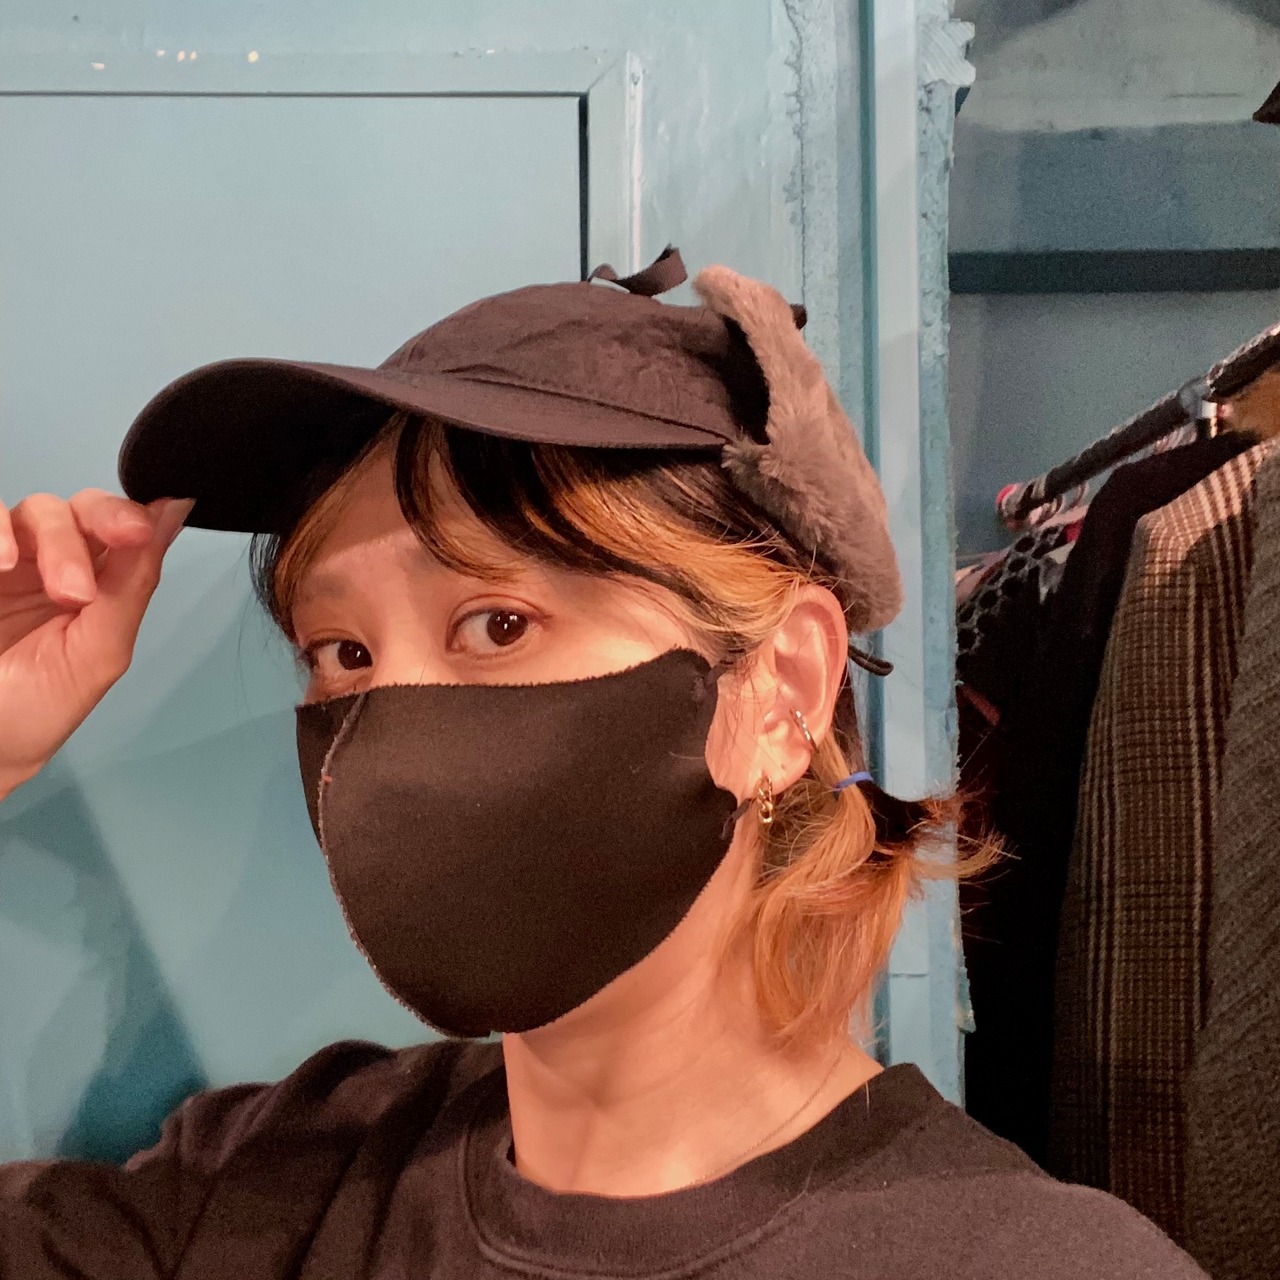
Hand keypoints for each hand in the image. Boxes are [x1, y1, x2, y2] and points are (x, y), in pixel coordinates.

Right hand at [0, 490, 192, 799]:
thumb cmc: (37, 708)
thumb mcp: (100, 650)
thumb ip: (136, 581)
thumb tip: (176, 511)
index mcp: (98, 584)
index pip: (125, 527)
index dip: (135, 517)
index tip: (139, 531)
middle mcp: (55, 563)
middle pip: (85, 509)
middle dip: (100, 525)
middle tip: (93, 579)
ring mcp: (11, 558)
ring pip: (39, 510)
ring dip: (56, 541)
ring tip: (63, 594)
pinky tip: (2, 565)